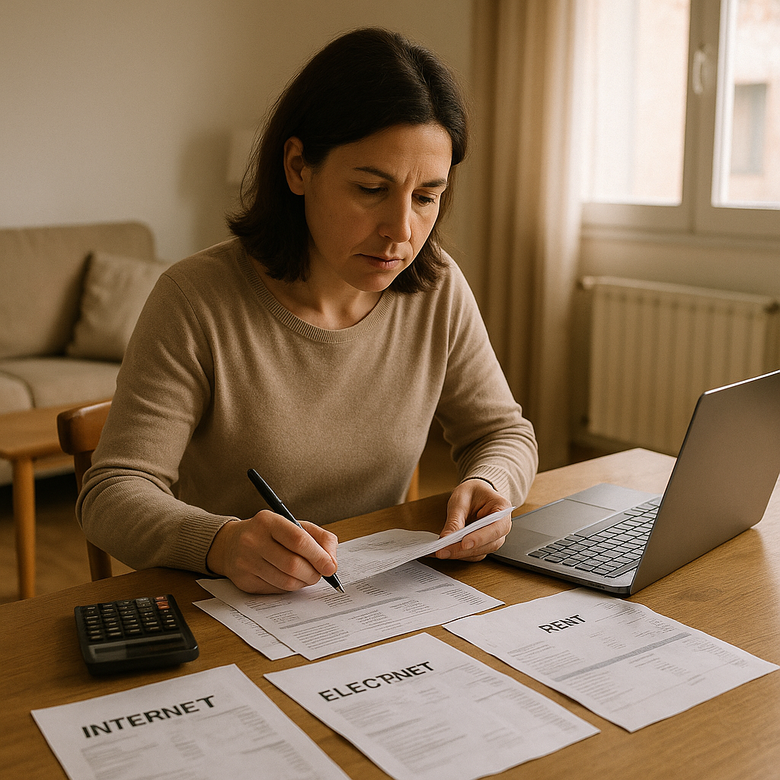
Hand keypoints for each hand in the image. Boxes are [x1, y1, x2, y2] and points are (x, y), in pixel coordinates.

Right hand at [206, 511, 338, 592]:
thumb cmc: (269, 534)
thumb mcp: (293, 525)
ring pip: (286, 581)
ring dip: (303, 582)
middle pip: (293, 565)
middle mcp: (253, 540)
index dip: (318, 556)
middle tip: (320, 573)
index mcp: (268, 521)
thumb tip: (332, 562)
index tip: (330, 566)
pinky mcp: (244, 581)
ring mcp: (246, 562)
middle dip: (313, 573)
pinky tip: (288, 578)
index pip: (298, 540)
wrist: (230, 544)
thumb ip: (319, 538)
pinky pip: (276, 590)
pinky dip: (289, 587)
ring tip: (306, 575)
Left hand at [435, 479, 511, 561]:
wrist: (476, 493)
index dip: (480, 538)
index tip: (464, 543)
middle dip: (465, 549)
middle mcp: (502, 526)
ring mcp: (494, 538)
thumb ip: (455, 520)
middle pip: (488, 544)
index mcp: (502, 509)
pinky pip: (474, 554)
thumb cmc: (472, 492)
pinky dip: (460, 555)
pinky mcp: (484, 545)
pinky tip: (446, 551)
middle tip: (444, 550)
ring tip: (442, 551)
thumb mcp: (461, 500)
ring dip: (461, 554)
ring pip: (480, 552)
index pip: (496, 528)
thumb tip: (447, 538)